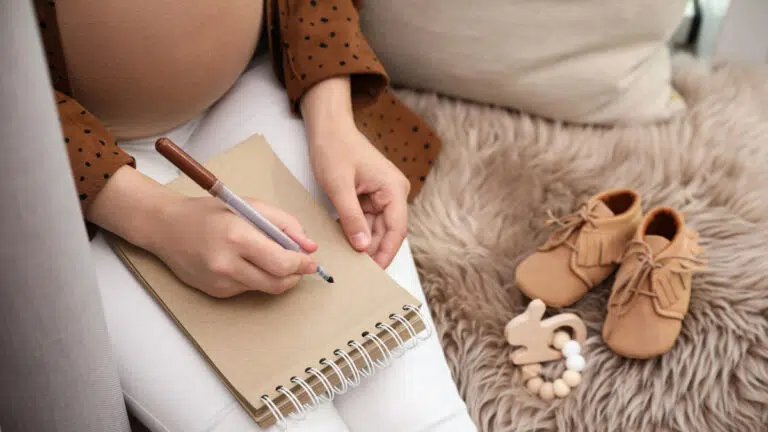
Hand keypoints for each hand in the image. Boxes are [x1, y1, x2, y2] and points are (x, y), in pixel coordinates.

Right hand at [151, 196, 318, 297]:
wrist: (167, 227)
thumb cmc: (210, 213)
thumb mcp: (251, 206)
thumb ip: (285, 224)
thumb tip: (310, 247)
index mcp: (237, 236)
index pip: (281, 262)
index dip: (302, 264)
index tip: (311, 261)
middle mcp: (227, 263)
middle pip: (277, 283)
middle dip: (295, 276)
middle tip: (301, 265)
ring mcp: (220, 281)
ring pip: (265, 288)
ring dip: (277, 276)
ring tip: (271, 257)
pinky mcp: (216, 292)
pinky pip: (248, 289)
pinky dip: (256, 277)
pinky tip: (244, 261)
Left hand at [300, 77, 409, 267]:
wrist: (328, 128)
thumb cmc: (335, 149)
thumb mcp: (339, 186)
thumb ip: (351, 217)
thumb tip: (362, 246)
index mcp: (393, 189)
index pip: (396, 229)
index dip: (386, 252)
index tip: (374, 271)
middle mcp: (393, 193)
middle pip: (388, 231)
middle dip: (373, 251)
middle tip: (357, 271)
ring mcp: (382, 195)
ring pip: (376, 228)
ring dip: (363, 243)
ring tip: (349, 261)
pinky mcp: (371, 196)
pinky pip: (366, 220)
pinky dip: (356, 232)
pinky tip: (344, 244)